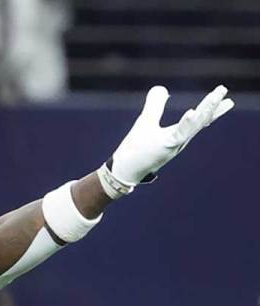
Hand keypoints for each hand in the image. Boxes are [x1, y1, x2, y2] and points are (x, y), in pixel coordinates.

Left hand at [106, 85, 232, 188]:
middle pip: (201, 120)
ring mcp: (173, 145)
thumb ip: (155, 105)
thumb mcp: (146, 121)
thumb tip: (162, 88)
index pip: (200, 120)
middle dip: (213, 105)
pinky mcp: (163, 148)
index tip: (228, 99)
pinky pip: (178, 135)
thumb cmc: (135, 149)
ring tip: (215, 96)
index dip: (213, 109)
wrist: (124, 170)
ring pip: (193, 126)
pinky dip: (186, 124)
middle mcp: (180, 140)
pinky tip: (192, 112)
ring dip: (206, 110)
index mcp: (178, 134)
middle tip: (223, 89)